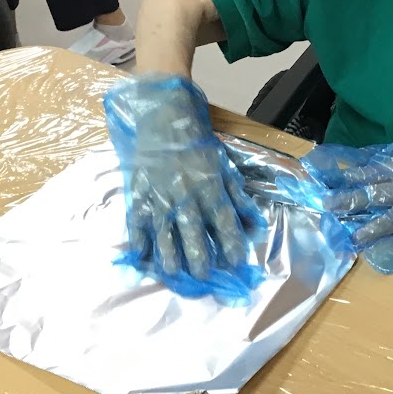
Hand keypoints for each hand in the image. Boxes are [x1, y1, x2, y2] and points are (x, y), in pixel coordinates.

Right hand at [104, 74, 263, 285]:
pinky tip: (141, 257)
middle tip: (203, 277)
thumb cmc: (196, 142)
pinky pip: (137, 222)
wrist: (162, 116)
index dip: (231, 245)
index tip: (238, 264)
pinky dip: (138, 241)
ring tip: (173, 274)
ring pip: (164, 233)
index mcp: (210, 187)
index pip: (224, 223)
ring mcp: (159, 196)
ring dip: (169, 256)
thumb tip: (255, 224)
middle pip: (193, 234)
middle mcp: (186, 196)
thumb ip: (238, 196)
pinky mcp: (138, 194)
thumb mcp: (224, 165)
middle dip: (199, 259)